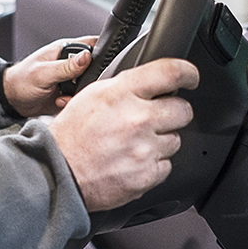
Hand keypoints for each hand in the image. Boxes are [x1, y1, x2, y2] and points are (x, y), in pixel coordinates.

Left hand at [1, 36, 98, 116]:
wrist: (12, 99)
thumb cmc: (21, 79)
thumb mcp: (43, 73)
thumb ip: (65, 66)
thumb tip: (86, 57)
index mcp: (65, 50)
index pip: (92, 45)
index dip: (100, 54)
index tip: (99, 68)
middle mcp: (71, 63)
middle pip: (96, 68)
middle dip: (91, 80)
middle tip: (76, 87)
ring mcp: (71, 79)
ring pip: (90, 85)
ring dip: (80, 94)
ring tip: (63, 97)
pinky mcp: (70, 92)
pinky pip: (81, 98)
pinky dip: (73, 102)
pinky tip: (60, 102)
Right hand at [47, 58, 198, 211]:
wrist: (57, 172)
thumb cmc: (70, 135)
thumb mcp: (92, 95)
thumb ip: (125, 86)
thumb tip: (153, 81)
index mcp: (122, 93)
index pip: (171, 72)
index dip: (188, 73)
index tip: (190, 77)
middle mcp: (136, 119)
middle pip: (183, 109)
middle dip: (172, 113)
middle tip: (153, 119)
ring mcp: (144, 149)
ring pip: (175, 140)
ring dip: (160, 141)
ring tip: (135, 144)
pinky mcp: (147, 175)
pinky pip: (166, 166)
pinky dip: (153, 165)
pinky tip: (133, 162)